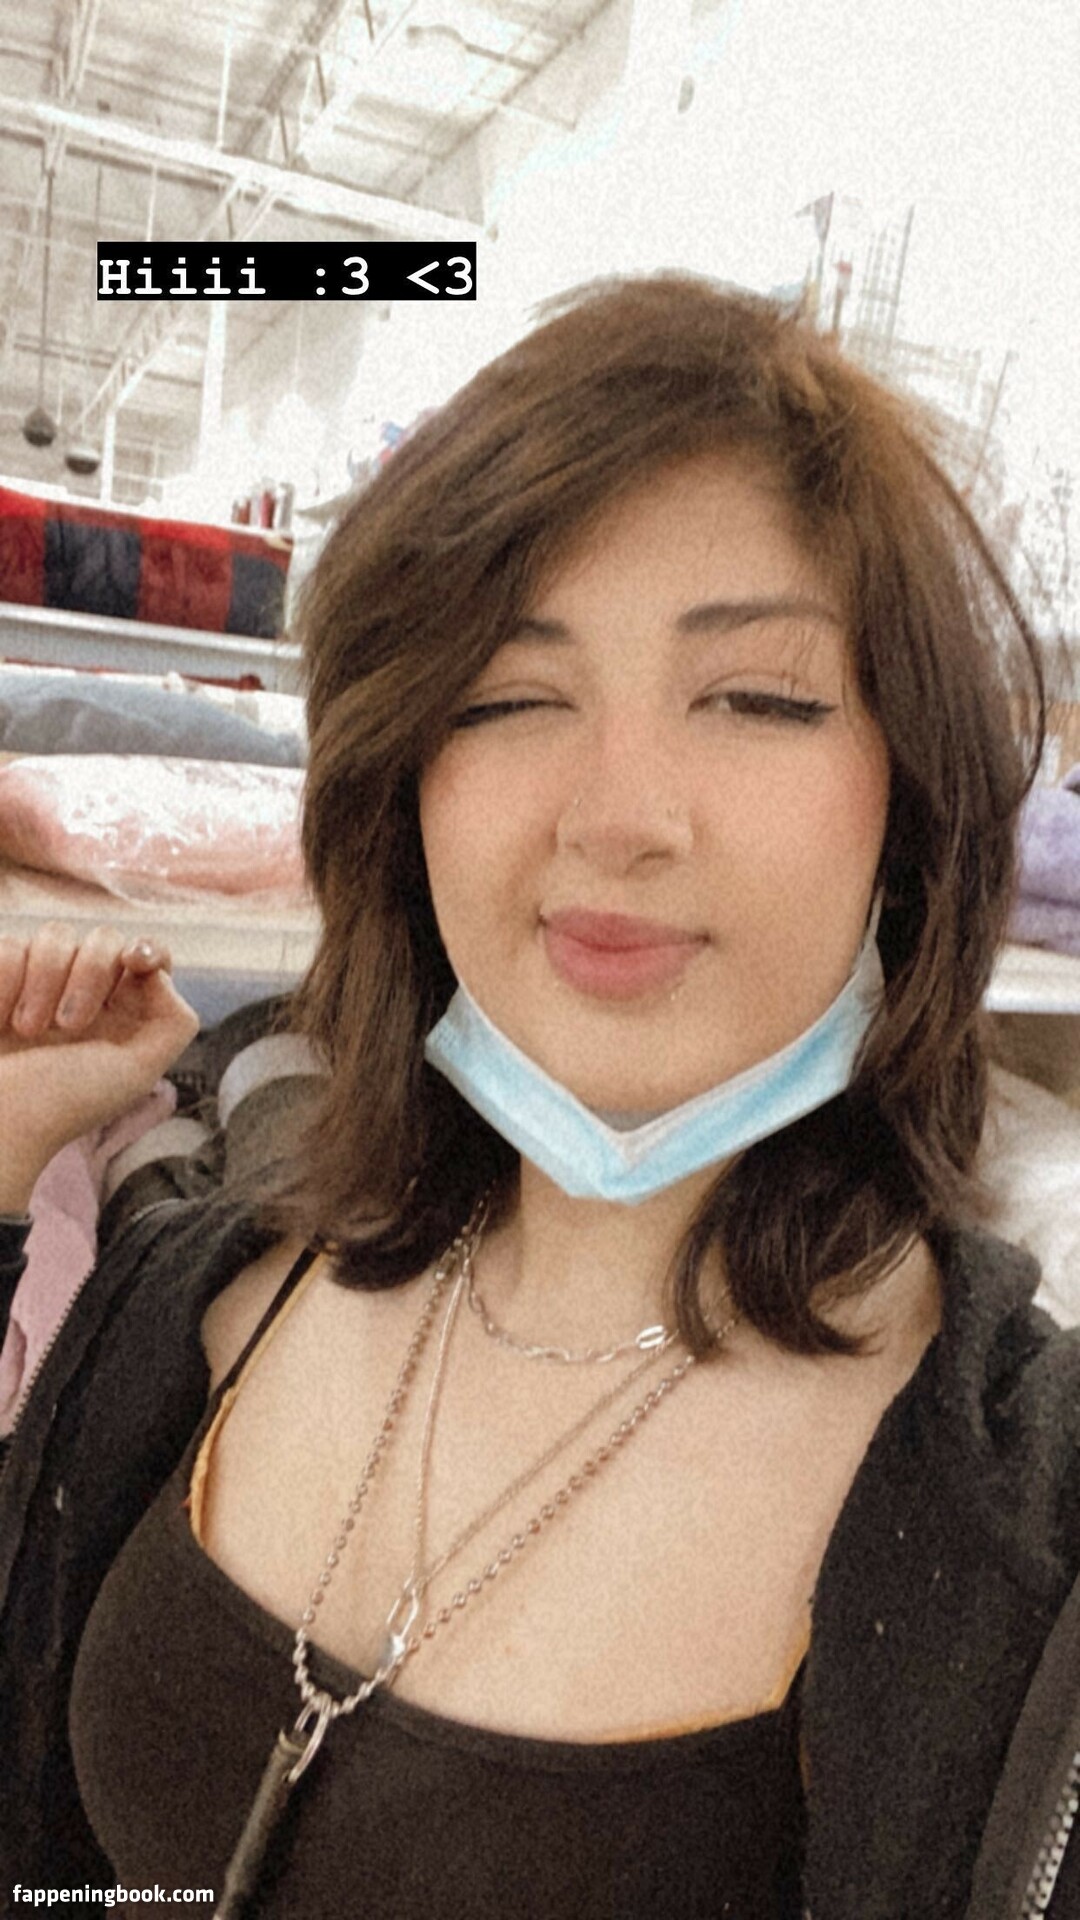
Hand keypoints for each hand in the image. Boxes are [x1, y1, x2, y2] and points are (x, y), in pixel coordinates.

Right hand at [0, 922, 200, 1209]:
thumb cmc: (64, 1101)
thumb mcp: (137, 1072)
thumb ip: (173, 1023)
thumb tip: (157, 974)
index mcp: (127, 1015)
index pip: (151, 957)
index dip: (147, 949)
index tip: (134, 961)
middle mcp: (89, 994)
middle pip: (104, 940)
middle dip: (88, 976)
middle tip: (68, 1027)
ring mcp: (43, 984)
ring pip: (55, 936)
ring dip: (42, 981)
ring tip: (27, 1031)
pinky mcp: (4, 980)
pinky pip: (10, 947)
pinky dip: (5, 981)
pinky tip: (1, 1020)